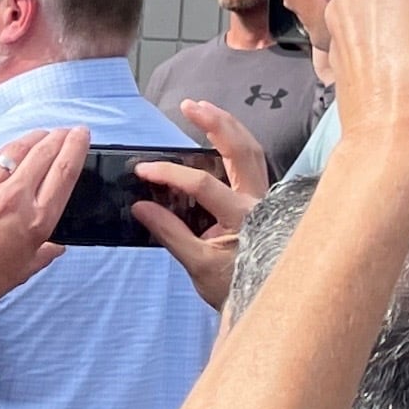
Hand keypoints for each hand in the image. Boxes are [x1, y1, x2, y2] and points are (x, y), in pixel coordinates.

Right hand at [133, 98, 273, 311]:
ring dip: (228, 126)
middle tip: (189, 105)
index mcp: (246, 218)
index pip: (203, 185)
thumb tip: (139, 206)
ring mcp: (265, 198)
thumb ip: (170, 233)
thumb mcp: (198, 266)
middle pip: (243, 150)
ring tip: (202, 108)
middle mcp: (260, 201)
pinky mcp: (262, 200)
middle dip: (216, 124)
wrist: (268, 302)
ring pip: (253, 150)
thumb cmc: (234, 288)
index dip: (170, 174)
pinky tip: (218, 134)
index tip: (142, 171)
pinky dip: (235, 142)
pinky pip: (252, 163)